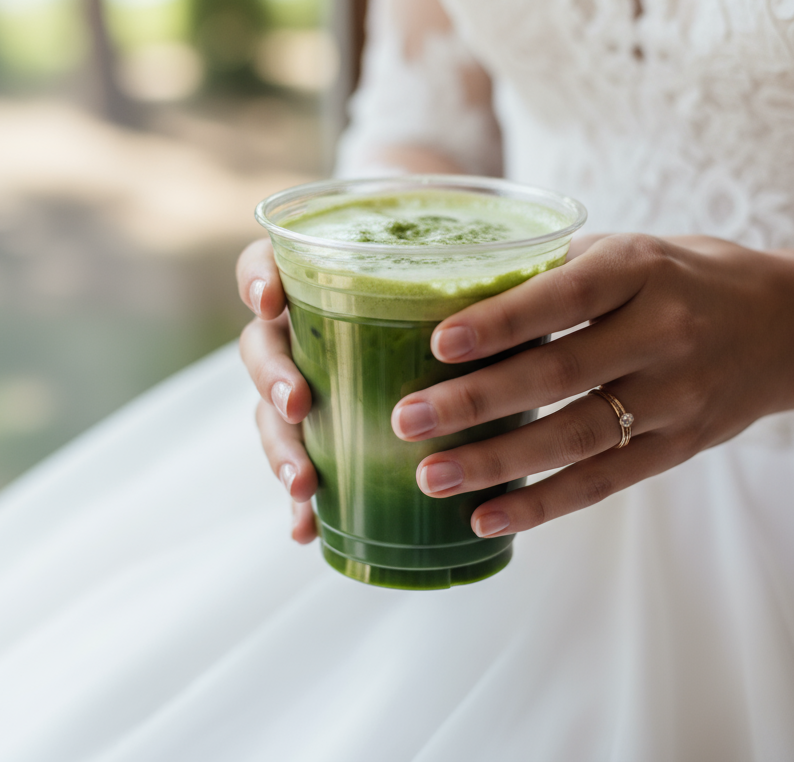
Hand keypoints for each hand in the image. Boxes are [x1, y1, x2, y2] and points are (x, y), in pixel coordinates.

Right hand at [235, 232, 601, 543]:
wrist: (466, 350)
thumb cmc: (467, 306)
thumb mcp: (470, 286)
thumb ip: (478, 283)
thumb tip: (536, 293)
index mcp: (327, 284)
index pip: (269, 264)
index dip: (257, 278)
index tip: (271, 302)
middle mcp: (305, 332)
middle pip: (262, 347)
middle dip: (273, 378)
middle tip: (299, 405)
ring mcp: (308, 387)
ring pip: (274, 416)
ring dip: (281, 450)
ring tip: (306, 484)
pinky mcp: (324, 439)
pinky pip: (303, 468)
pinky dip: (303, 504)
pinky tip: (307, 529)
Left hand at [390, 234, 793, 537]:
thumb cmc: (688, 278)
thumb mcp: (636, 251)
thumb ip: (560, 271)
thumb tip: (457, 294)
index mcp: (642, 268)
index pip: (563, 296)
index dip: (501, 320)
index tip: (438, 341)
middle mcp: (664, 331)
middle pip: (560, 374)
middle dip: (476, 401)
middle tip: (407, 419)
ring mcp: (677, 395)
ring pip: (576, 437)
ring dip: (498, 462)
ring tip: (431, 477)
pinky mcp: (681, 446)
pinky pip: (605, 480)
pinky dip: (544, 502)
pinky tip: (488, 517)